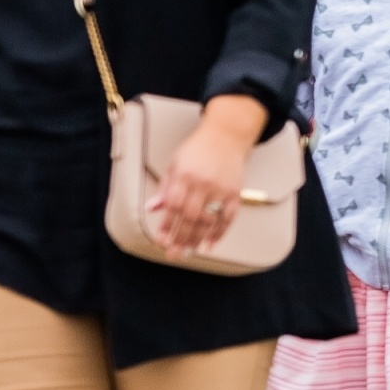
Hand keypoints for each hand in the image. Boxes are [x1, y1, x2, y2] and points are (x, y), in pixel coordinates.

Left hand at [147, 95, 266, 258]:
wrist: (226, 136)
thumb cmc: (198, 149)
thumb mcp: (175, 164)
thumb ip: (165, 188)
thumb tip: (153, 209)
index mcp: (185, 176)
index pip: (173, 207)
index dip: (167, 226)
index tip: (161, 240)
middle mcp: (203, 183)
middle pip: (190, 218)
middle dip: (180, 239)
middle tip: (173, 253)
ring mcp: (221, 189)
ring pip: (208, 221)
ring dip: (197, 240)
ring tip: (188, 252)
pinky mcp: (235, 193)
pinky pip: (228, 218)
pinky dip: (220, 233)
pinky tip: (210, 245)